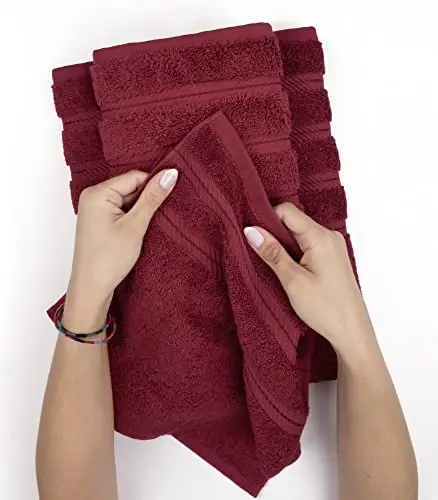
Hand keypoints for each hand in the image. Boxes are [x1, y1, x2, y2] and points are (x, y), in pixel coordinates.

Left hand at [63, 169, 177, 330]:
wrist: (92, 287)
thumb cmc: (108, 259)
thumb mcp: (135, 225)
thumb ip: (152, 198)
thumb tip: (170, 174)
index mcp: (97, 193)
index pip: (134, 176)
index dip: (154, 184)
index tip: (171, 195)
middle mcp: (93, 197)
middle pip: (131, 186)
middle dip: (147, 199)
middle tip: (159, 216)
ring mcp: (95, 209)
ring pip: (128, 199)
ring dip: (141, 210)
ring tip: (145, 227)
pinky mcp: (100, 221)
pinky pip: (121, 210)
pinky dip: (133, 218)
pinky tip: (139, 230)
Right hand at [244, 203, 374, 359]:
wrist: (352, 331)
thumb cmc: (327, 308)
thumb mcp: (293, 280)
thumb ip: (272, 252)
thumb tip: (252, 231)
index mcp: (321, 237)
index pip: (287, 211)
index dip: (266, 218)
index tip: (252, 235)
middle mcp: (329, 236)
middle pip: (293, 221)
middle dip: (273, 233)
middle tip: (260, 253)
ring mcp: (332, 246)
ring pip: (298, 233)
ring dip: (283, 245)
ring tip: (274, 265)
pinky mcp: (331, 257)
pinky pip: (307, 245)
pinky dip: (294, 252)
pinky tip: (287, 269)